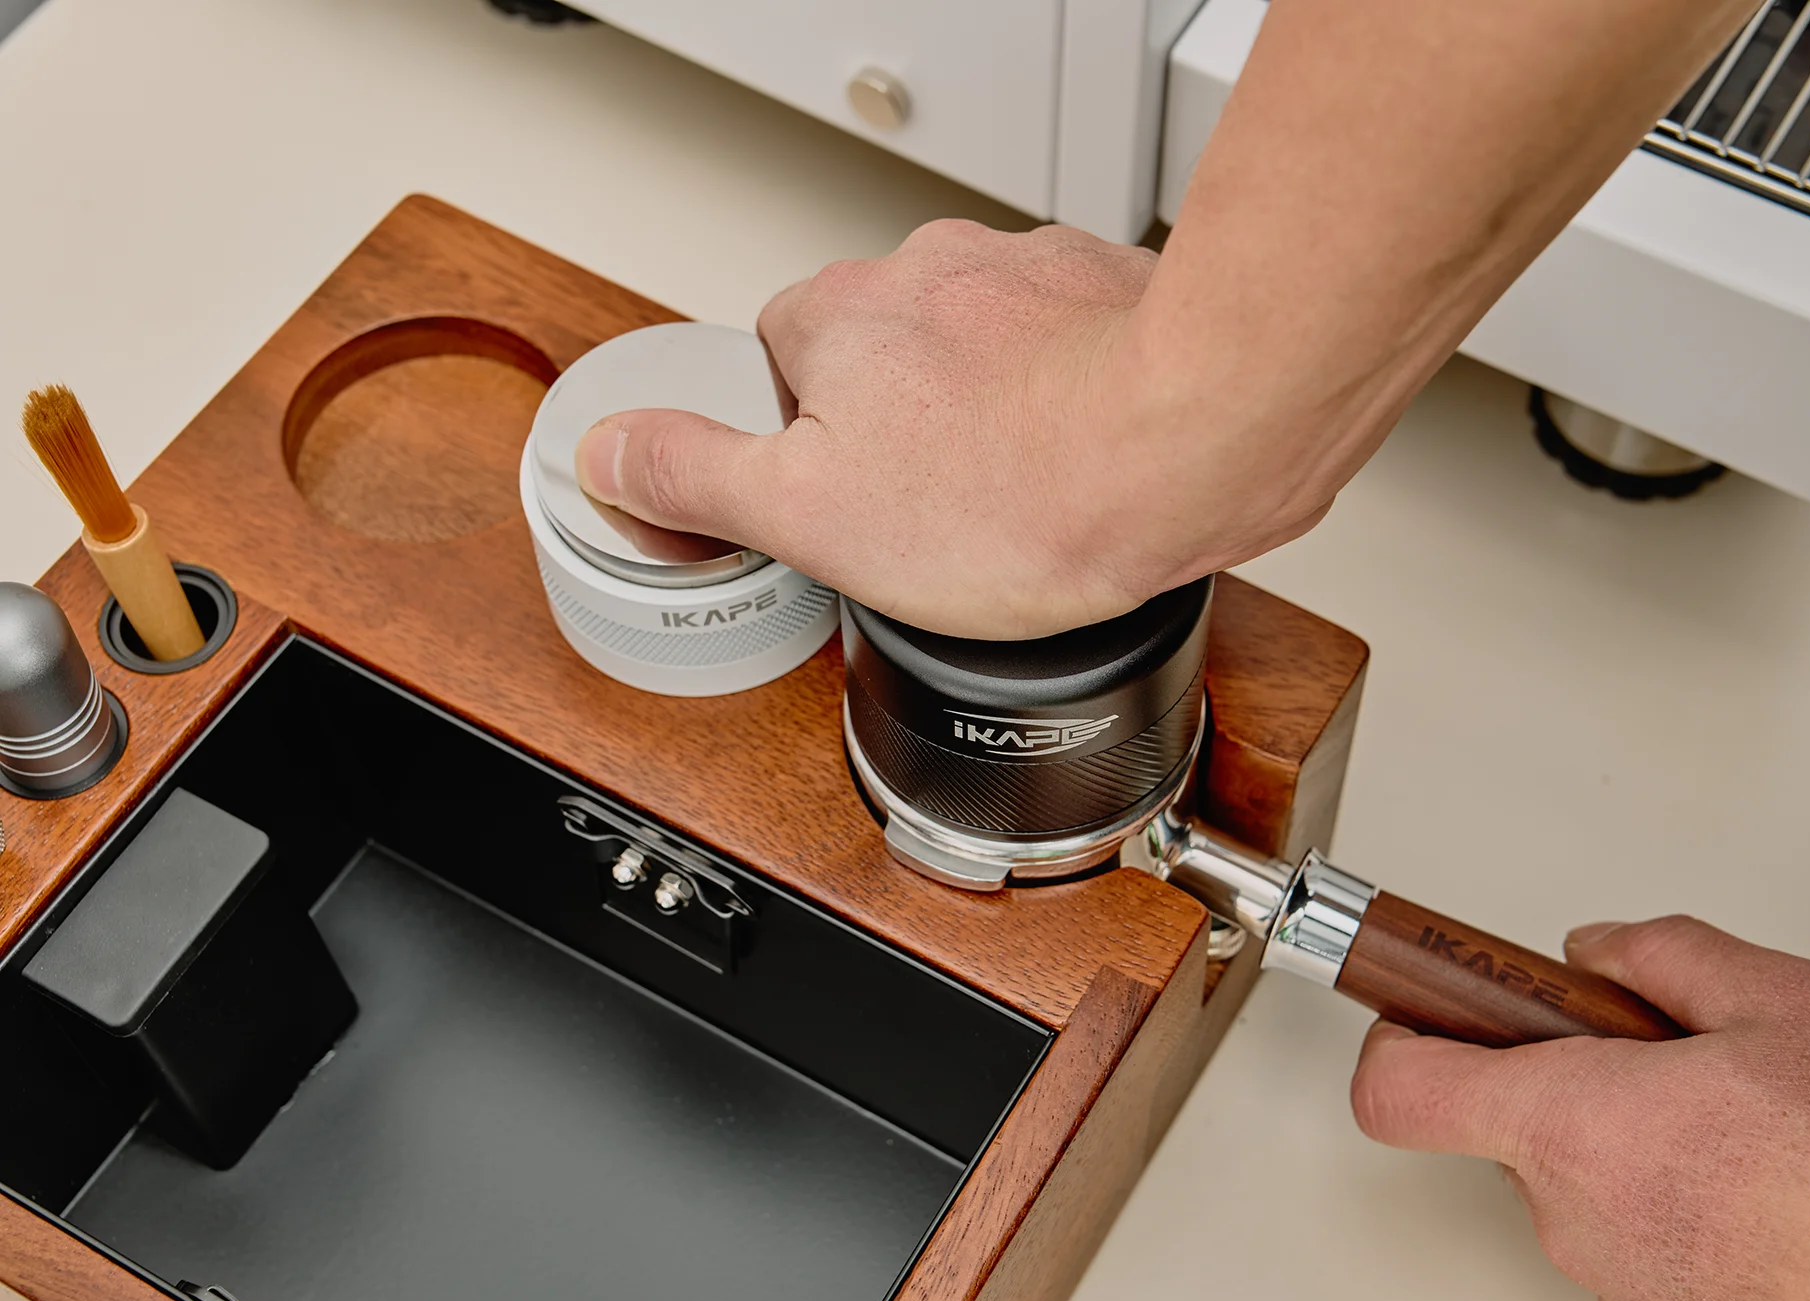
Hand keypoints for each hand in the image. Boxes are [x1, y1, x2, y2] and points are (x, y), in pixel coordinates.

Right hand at [574, 220, 1325, 638]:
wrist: (1196, 442)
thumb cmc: (1025, 490)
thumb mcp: (811, 517)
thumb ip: (696, 478)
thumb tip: (610, 456)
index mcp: (836, 316)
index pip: (777, 369)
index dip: (804, 451)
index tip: (845, 507)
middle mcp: (928, 271)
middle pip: (882, 357)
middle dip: (905, 430)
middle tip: (941, 514)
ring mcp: (1028, 275)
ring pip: (979, 352)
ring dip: (991, 411)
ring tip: (1023, 493)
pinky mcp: (1112, 297)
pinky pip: (1065, 352)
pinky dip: (1068, 399)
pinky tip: (1088, 461)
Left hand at [1350, 916, 1809, 1300]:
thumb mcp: (1790, 998)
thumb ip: (1663, 954)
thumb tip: (1600, 950)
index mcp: (1579, 1129)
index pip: (1401, 1091)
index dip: (1402, 1032)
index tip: (1423, 1000)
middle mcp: (1580, 1222)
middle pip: (1512, 1125)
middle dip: (1573, 1072)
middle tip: (1665, 1048)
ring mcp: (1623, 1289)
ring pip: (1585, 1183)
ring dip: (1637, 1141)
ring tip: (1749, 1121)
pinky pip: (1640, 1238)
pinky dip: (1680, 1201)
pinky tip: (1768, 1181)